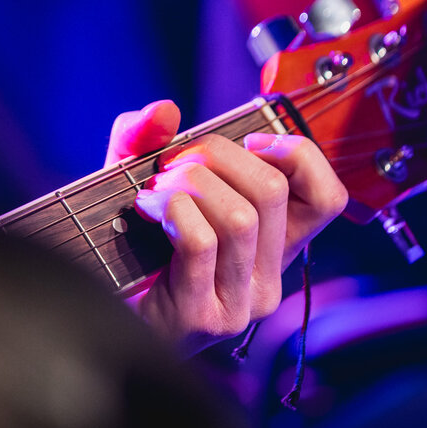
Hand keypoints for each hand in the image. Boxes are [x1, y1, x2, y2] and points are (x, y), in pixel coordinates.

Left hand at [105, 100, 346, 353]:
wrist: (97, 314)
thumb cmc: (130, 248)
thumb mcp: (146, 179)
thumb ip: (150, 138)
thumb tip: (164, 111)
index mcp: (273, 247)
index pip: (329, 199)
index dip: (299, 156)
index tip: (249, 143)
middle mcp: (268, 279)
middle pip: (273, 192)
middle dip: (216, 155)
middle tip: (174, 162)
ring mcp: (240, 304)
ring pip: (240, 217)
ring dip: (188, 185)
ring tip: (154, 191)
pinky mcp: (204, 316)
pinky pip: (201, 241)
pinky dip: (171, 211)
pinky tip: (146, 213)